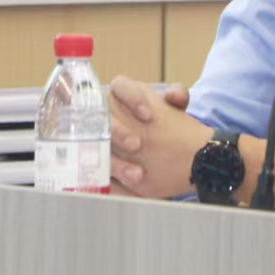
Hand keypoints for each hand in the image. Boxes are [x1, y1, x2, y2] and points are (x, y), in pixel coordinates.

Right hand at [106, 76, 202, 199]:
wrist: (175, 158)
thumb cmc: (170, 127)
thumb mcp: (176, 111)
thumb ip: (178, 97)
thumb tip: (174, 95)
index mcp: (125, 97)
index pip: (120, 86)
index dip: (130, 98)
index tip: (148, 115)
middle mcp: (109, 117)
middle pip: (102, 117)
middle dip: (118, 131)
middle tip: (136, 145)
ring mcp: (103, 142)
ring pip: (97, 149)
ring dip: (116, 162)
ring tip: (137, 175)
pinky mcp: (104, 166)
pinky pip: (97, 173)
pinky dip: (109, 181)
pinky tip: (125, 187)